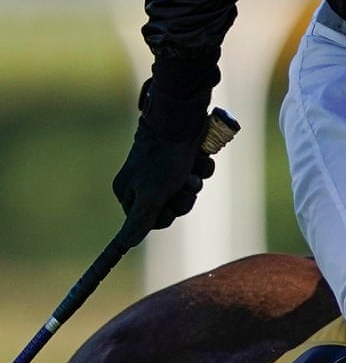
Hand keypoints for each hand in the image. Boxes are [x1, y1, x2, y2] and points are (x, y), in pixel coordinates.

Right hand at [112, 120, 215, 248]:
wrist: (181, 119)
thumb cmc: (164, 159)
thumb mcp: (152, 195)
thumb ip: (141, 220)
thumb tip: (127, 243)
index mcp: (128, 190)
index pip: (149, 220)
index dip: (165, 216)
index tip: (170, 208)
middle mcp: (144, 179)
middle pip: (172, 206)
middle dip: (184, 197)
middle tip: (185, 184)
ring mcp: (164, 167)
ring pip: (188, 189)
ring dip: (195, 180)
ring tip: (191, 168)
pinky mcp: (181, 156)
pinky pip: (197, 173)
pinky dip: (201, 167)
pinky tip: (198, 156)